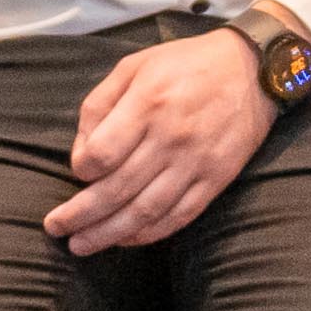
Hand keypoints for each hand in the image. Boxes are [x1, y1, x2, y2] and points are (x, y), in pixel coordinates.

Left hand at [46, 29, 272, 252]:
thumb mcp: (134, 66)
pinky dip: (150, 233)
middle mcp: (171, 137)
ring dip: (108, 234)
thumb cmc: (187, 64)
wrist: (255, 69)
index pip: (101, 154)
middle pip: (117, 189)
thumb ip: (99, 105)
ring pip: (145, 211)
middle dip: (80, 215)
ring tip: (81, 246)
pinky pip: (179, 215)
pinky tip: (126, 240)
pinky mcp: (217, 178)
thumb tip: (81, 152)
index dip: (80, 169)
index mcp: (148, 103)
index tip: (78, 171)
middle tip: (55, 228)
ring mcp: (197, 162)